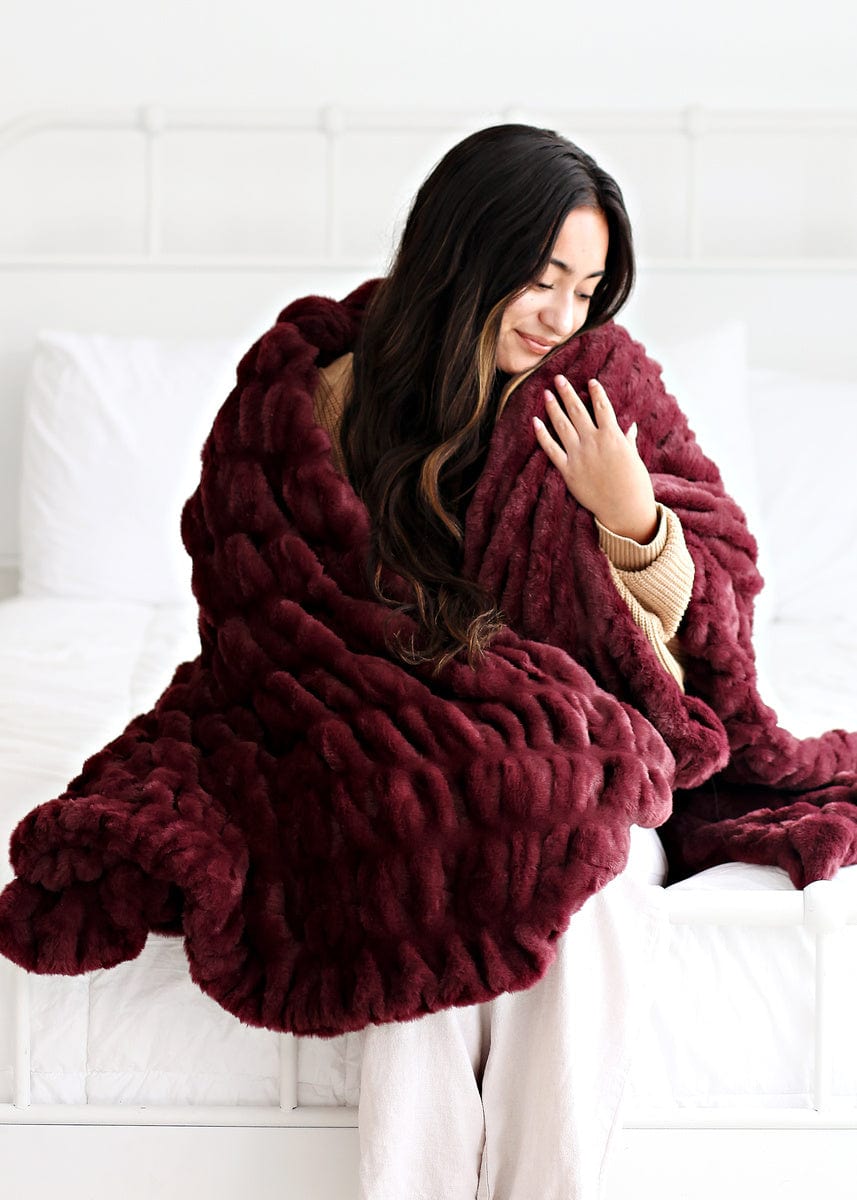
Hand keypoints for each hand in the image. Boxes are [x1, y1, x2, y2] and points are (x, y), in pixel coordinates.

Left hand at [533, 374, 657, 542]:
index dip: (596, 392)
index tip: (590, 380)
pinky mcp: (568, 471)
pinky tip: (535, 421)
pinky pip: (551, 449)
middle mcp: (594, 442)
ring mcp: (579, 456)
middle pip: (578, 411)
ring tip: (547, 393)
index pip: (603, 407)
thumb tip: (630, 426)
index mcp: (613, 436)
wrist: (624, 509)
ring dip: (553, 407)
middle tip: (558, 378)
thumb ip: (628, 440)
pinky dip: (542, 435)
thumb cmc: (634, 484)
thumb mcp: (634, 458)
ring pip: (562, 425)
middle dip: (568, 392)